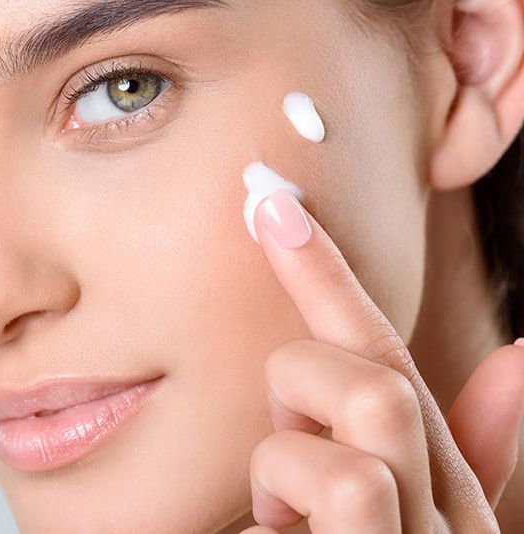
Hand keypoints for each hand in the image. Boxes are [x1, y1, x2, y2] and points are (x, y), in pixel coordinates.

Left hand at [239, 189, 523, 532]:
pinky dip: (270, 517)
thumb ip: (463, 449)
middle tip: (284, 450)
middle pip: (381, 379)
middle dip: (303, 389)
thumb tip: (522, 354)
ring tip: (278, 514)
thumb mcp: (406, 517)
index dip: (330, 279)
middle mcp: (449, 518)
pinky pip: (323, 500)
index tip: (274, 211)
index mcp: (448, 492)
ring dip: (285, 465)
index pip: (392, 360)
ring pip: (364, 429)